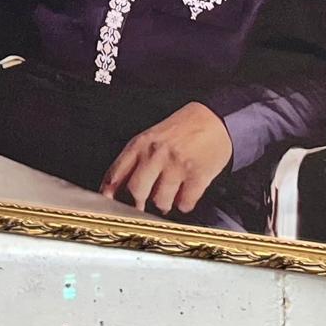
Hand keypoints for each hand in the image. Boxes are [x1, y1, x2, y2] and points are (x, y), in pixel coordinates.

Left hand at [102, 102, 235, 215]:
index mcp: (142, 143)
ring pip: (160, 202)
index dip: (109, 193)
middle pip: (136, 192)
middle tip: (143, 206)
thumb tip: (115, 188)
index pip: (116, 173)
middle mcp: (157, 154)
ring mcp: (177, 166)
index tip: (109, 204)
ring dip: (164, 204)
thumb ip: (135, 159)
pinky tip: (185, 193)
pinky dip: (184, 204)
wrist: (215, 119)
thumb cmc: (183, 129)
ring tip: (169, 194)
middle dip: (138, 204)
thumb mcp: (152, 137)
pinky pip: (184, 204)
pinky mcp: (197, 176)